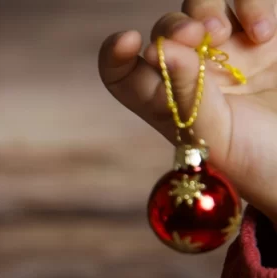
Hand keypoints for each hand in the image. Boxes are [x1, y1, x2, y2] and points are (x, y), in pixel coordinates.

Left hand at [100, 1, 276, 218]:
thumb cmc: (255, 163)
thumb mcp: (215, 135)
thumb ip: (187, 94)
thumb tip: (161, 49)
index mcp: (166, 103)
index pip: (123, 74)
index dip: (114, 55)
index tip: (127, 40)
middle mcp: (192, 74)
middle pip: (166, 31)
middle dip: (175, 26)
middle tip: (196, 34)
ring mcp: (230, 53)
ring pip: (203, 8)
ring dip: (208, 11)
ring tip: (225, 34)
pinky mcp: (265, 39)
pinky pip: (250, 3)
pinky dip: (253, 7)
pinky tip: (264, 35)